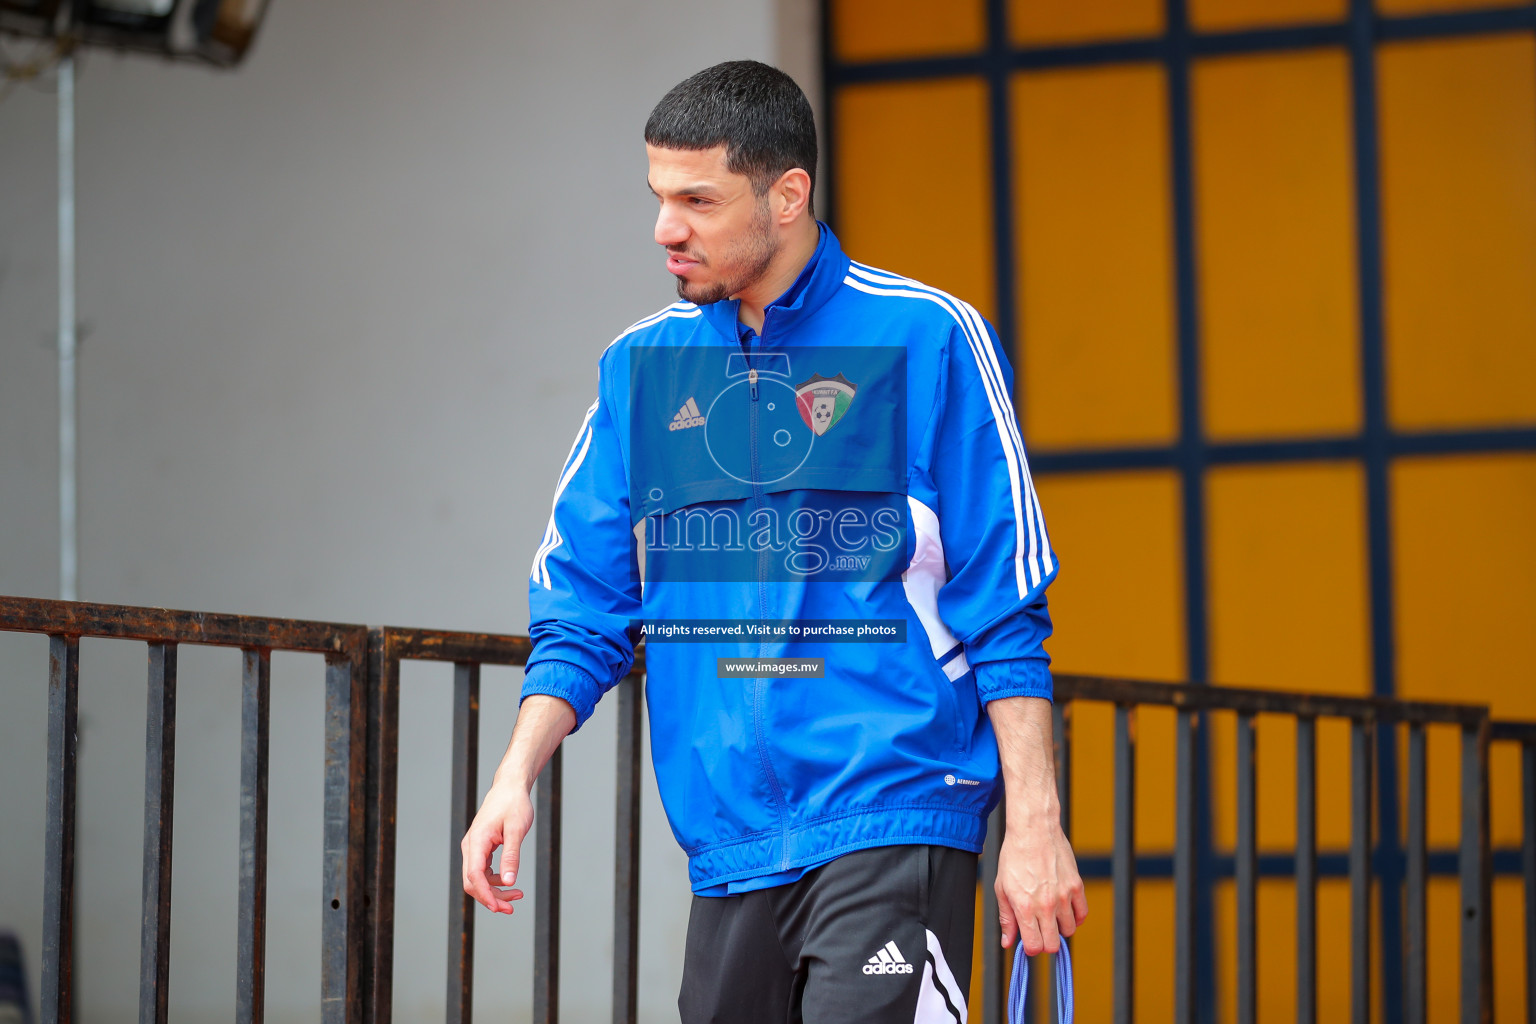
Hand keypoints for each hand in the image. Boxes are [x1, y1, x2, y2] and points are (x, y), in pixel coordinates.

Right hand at [460, 779, 533, 913]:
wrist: (509, 788)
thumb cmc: (514, 805)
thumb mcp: (516, 830)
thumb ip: (512, 856)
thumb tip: (509, 882)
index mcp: (477, 841)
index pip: (474, 876)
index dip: (486, 895)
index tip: (500, 908)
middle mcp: (471, 846)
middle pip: (472, 882)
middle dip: (490, 898)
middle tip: (511, 908)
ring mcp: (474, 848)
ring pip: (477, 879)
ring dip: (494, 891)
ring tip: (516, 896)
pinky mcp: (480, 849)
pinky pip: (482, 872)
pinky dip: (494, 881)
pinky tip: (509, 883)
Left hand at [995, 820, 1086, 953]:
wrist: (1033, 830)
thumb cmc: (1014, 856)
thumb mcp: (1002, 888)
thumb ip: (1007, 918)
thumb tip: (1008, 942)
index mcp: (1025, 907)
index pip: (1035, 946)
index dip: (1031, 947)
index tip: (1029, 939)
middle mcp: (1046, 905)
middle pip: (1053, 945)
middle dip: (1045, 942)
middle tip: (1040, 929)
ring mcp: (1064, 896)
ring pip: (1070, 931)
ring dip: (1060, 927)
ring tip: (1050, 914)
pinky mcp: (1077, 886)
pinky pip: (1082, 914)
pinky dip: (1075, 916)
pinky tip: (1064, 908)